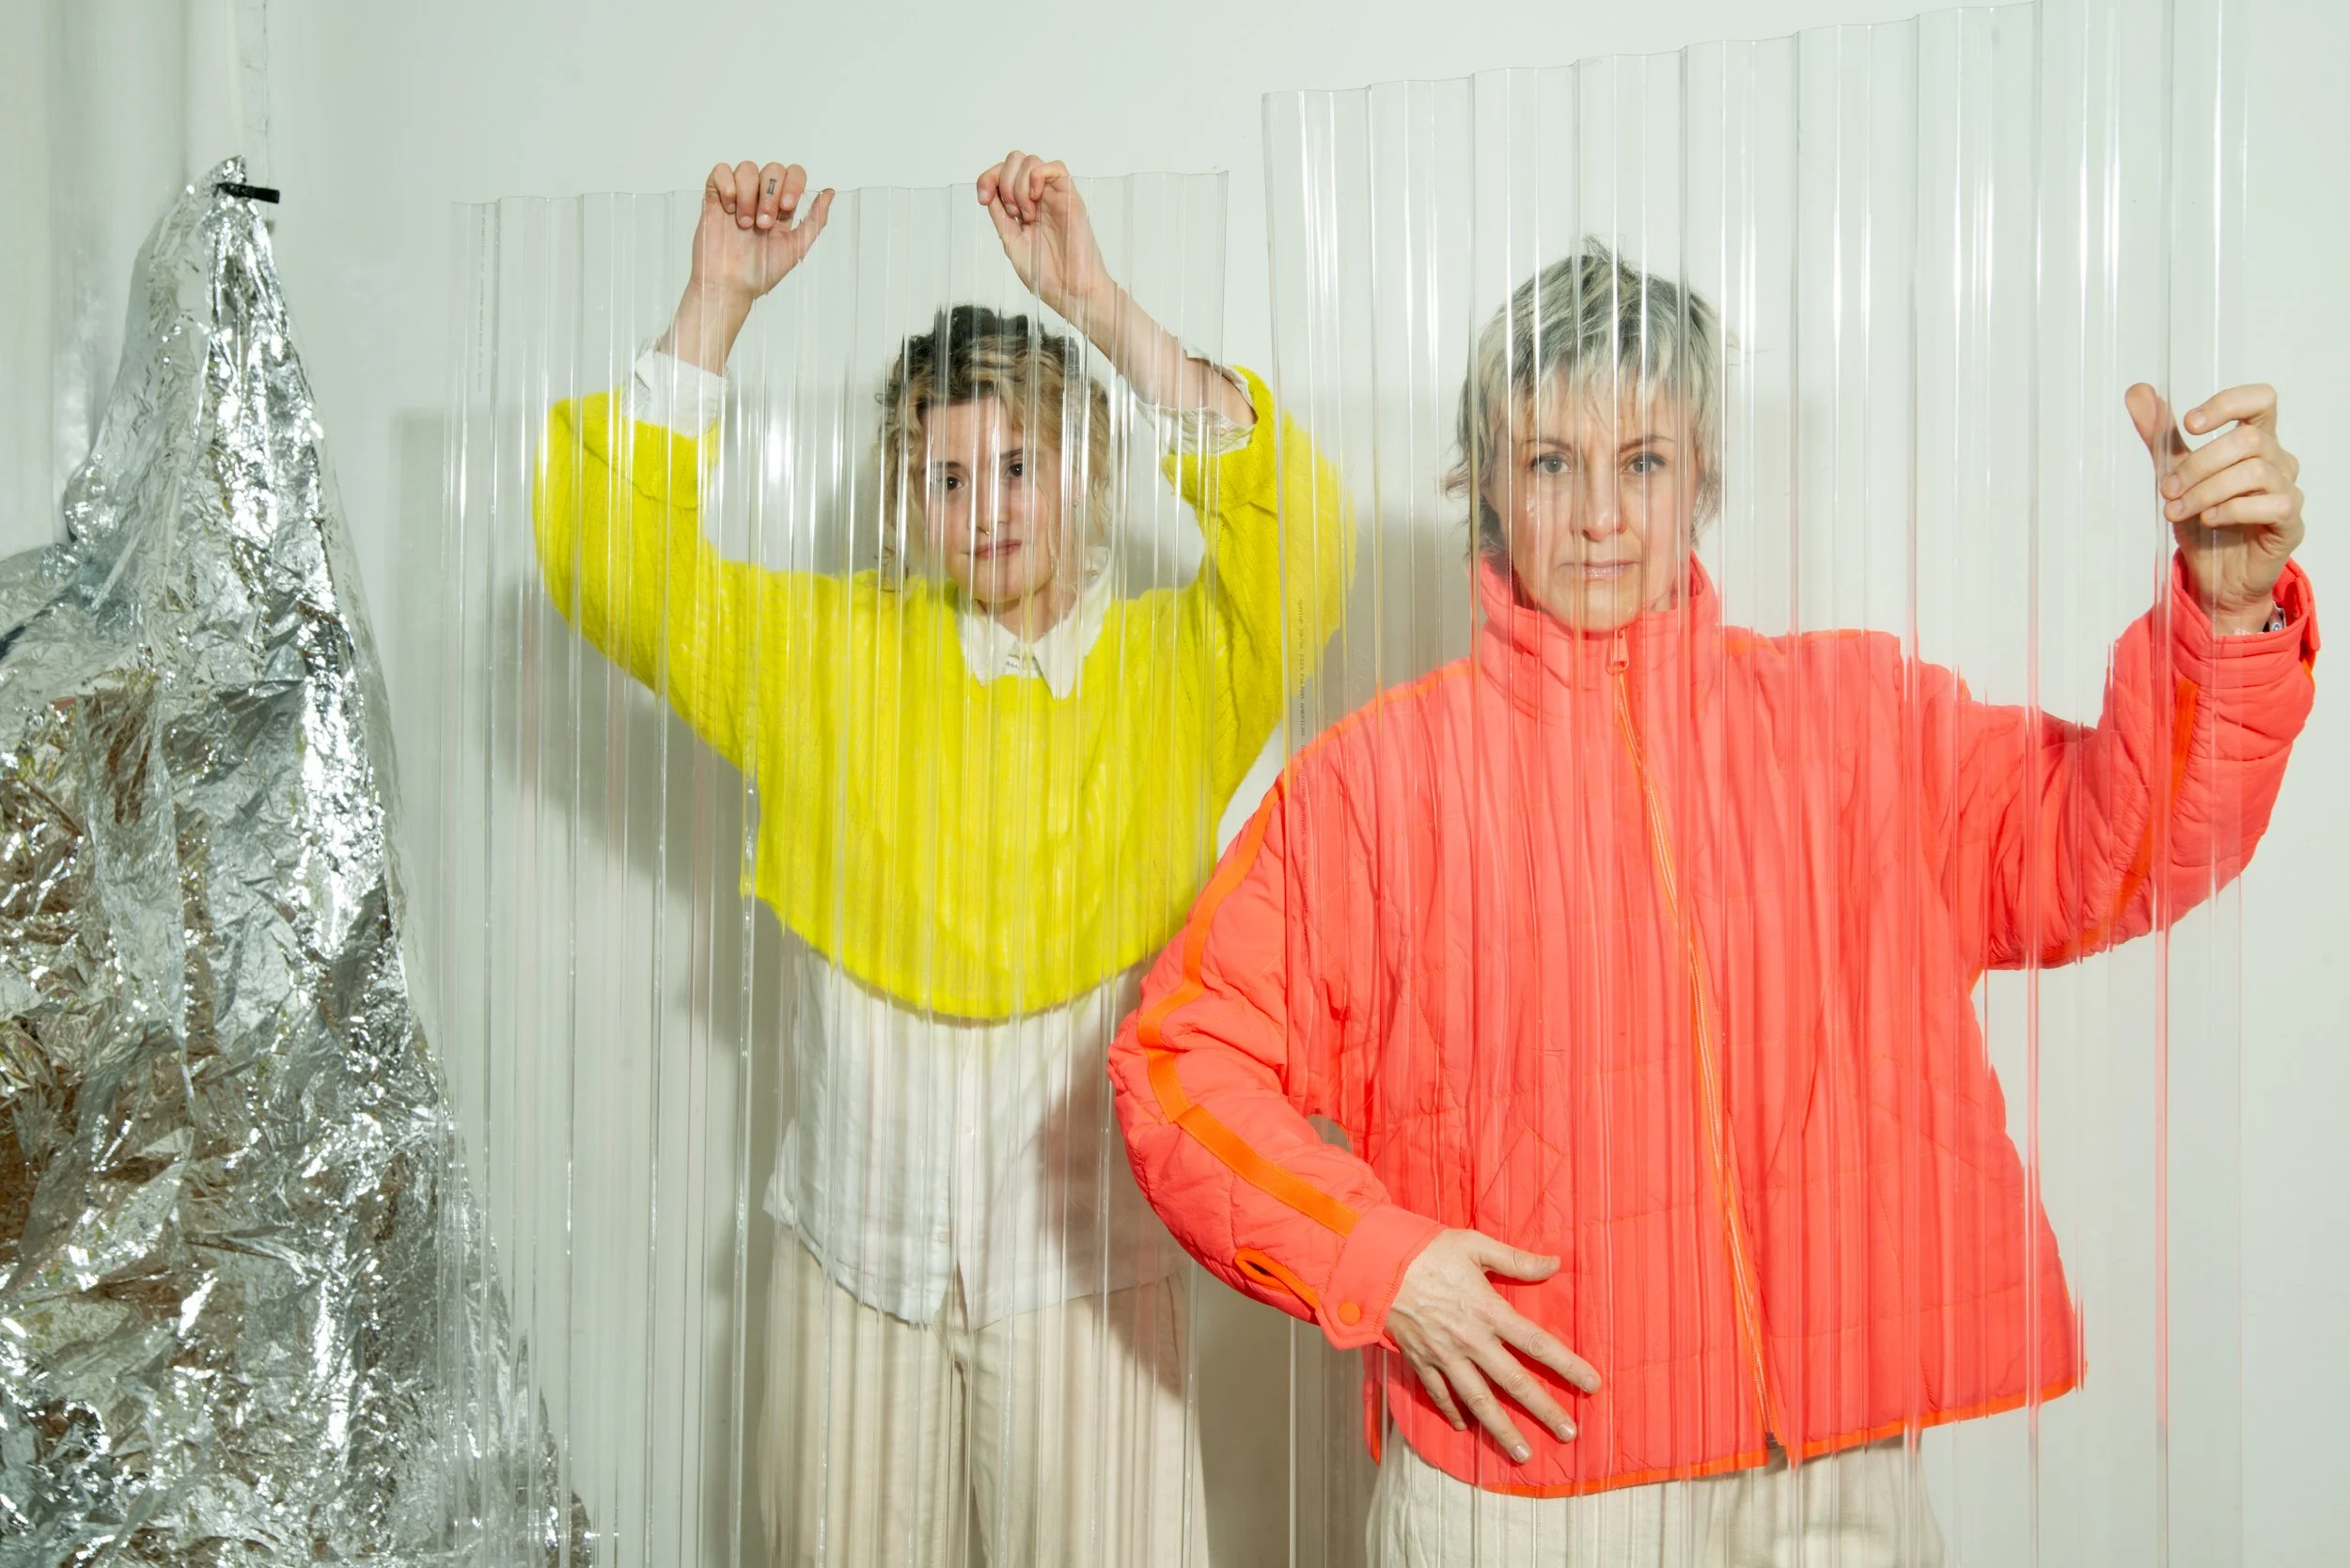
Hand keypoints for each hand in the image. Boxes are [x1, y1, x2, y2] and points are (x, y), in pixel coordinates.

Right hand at [662, 160, 834, 373]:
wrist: (729, 285)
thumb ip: (815, 220)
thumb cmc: (761, 273)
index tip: (786, 207)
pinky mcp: (715, 198)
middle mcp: (761, 198)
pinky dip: (726, 184)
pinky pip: (720, 171)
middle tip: (763, 223)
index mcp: (781, 207)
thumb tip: (830, 192)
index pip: (793, 174)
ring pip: (747, 168)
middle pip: (772, 169)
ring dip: (747, 194)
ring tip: (744, 223)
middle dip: (770, 194)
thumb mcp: (796, 247)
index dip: (792, 184)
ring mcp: (738, 197)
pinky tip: (728, 208)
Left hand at [977, 151, 1114, 327]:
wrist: (1070, 291)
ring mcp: (1054, 196)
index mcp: (1023, 208)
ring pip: (1031, 161)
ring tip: (1027, 214)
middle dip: (1003, 181)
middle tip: (1012, 213)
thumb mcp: (1011, 243)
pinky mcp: (1070, 198)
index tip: (984, 199)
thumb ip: (1001, 217)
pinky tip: (1035, 198)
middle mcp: (1039, 198)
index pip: (1002, 173)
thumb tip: (989, 194)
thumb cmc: (1046, 275)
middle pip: (1015, 160)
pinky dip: (1038, 175)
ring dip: (1019, 185)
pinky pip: (1056, 167)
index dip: (987, 179)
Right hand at [1386, 1229, 1600, 1463]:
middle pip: (1513, 1382)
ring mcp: (1444, 1355)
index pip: (1537, 1343)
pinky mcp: (1420, 1360)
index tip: (1592, 1385)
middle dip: (1543, 1409)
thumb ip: (1515, 1259)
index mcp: (1488, 1310)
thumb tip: (1555, 1263)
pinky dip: (1452, 1412)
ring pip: (1477, 1400)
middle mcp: (1470, 1340)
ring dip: (1502, 1428)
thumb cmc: (1427, 1250)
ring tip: (1522, 1452)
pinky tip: (1465, 1427)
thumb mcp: (1474, 1244)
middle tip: (1568, 1433)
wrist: (1376, 1264)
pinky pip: (1439, 1394)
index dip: (1567, 1365)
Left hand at [2128, 382, 2304, 633]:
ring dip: (2206, 491)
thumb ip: (2160, 435)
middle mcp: (2278, 460)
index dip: (2228, 404)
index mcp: (2254, 440)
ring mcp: (2287, 490)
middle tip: (2167, 489)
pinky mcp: (2290, 521)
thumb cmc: (2203, 521)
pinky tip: (2208, 520)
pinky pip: (2269, 504)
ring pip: (2254, 472)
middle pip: (2247, 441)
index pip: (2261, 400)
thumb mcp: (2174, 474)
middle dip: (2198, 464)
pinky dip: (2230, 510)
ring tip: (2177, 510)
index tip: (2190, 425)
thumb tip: (2137, 391)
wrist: (2215, 576)